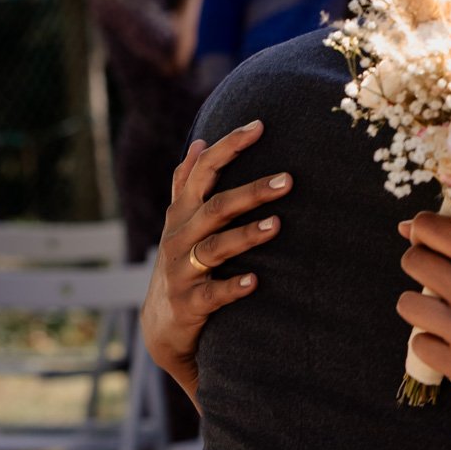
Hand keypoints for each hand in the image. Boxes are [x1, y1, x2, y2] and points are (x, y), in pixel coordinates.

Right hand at [141, 119, 288, 407]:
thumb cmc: (183, 261)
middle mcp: (180, 237)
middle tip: (288, 180)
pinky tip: (254, 281)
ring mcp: (183, 270)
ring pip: (215, 248)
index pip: (203, 171)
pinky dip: (232, 287)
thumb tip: (199, 142)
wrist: (162, 324)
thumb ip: (187, 183)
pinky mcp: (189, 304)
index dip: (228, 147)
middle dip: (251, 191)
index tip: (259, 126)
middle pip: (215, 207)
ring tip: (277, 225)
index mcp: (183, 213)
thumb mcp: (181, 221)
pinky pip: (212, 294)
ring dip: (246, 235)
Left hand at [395, 213, 450, 409]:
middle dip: (420, 263)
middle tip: (437, 276)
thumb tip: (407, 227)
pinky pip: (419, 344)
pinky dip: (433, 341)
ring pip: (407, 303)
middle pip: (413, 261)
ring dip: (422, 306)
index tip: (427, 239)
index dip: (422, 230)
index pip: (428, 227)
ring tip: (444, 311)